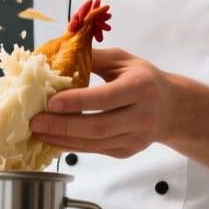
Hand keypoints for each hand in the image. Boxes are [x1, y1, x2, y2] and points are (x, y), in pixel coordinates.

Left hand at [29, 47, 171, 157]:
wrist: (172, 107)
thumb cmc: (143, 79)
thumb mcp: (123, 60)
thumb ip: (93, 57)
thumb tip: (58, 57)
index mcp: (142, 87)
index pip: (105, 98)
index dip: (77, 102)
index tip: (51, 102)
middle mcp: (143, 116)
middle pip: (98, 126)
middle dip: (63, 126)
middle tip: (36, 121)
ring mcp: (137, 138)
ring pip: (94, 143)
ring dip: (63, 139)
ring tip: (39, 131)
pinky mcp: (128, 151)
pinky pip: (96, 150)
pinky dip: (72, 145)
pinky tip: (55, 138)